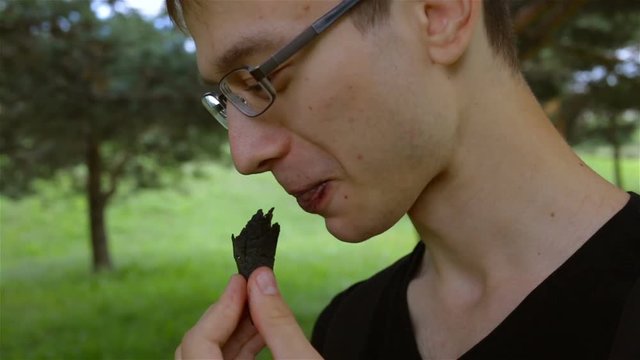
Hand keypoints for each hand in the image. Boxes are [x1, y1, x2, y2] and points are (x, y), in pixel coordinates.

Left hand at [175, 267, 321, 358]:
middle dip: (227, 315)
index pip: (197, 343)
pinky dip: (241, 346)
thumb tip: (260, 278)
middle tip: (251, 289)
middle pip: (198, 347)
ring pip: (211, 356)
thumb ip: (278, 322)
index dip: (220, 307)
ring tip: (261, 304)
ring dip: (236, 329)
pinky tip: (263, 329)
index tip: (242, 281)